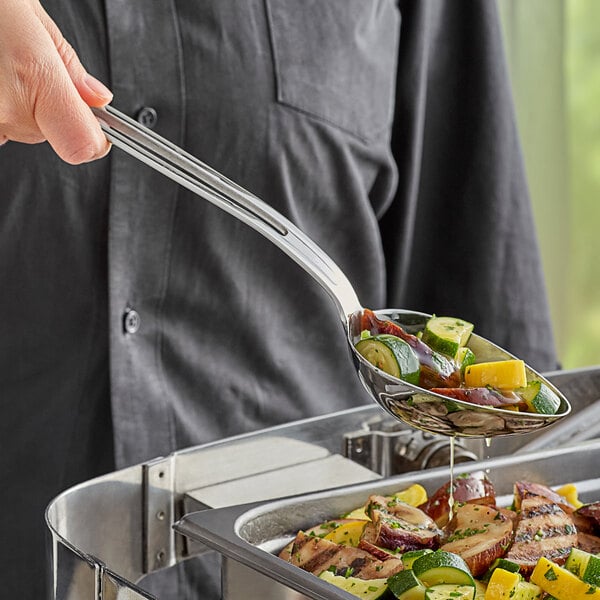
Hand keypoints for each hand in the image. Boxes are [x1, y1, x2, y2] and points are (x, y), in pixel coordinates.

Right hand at [0, 0, 112, 162]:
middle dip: (41, 107)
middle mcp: (2, 108)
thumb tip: (96, 98)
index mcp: (32, 77)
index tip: (94, 129)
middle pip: (44, 134)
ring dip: (8, 106)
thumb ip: (66, 65)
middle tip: (15, 64)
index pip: (82, 145)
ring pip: (11, 130)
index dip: (93, 138)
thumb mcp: (28, 14)